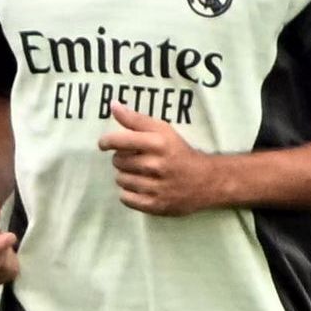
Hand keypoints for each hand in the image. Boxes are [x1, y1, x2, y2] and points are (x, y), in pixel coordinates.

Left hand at [98, 112, 234, 217]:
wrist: (207, 180)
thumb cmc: (180, 152)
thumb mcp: (163, 130)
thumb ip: (136, 119)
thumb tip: (112, 105)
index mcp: (158, 143)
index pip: (119, 141)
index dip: (106, 142)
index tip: (104, 144)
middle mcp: (156, 165)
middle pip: (118, 161)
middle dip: (122, 159)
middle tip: (136, 159)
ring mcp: (155, 187)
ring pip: (120, 180)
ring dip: (126, 176)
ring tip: (140, 174)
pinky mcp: (155, 205)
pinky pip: (125, 198)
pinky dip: (129, 193)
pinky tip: (141, 187)